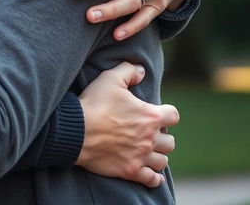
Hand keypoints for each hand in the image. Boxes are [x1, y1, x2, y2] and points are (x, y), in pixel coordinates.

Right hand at [76, 62, 177, 187]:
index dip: (166, 113)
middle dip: (161, 135)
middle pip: (170, 141)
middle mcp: (150, 139)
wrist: (76, 131)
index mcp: (149, 117)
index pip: (173, 116)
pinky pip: (152, 179)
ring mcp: (141, 157)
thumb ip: (128, 71)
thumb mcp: (110, 78)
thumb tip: (141, 70)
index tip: (155, 112)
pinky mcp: (130, 171)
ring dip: (157, 154)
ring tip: (147, 150)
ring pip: (162, 161)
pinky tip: (151, 173)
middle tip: (148, 131)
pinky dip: (154, 177)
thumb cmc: (94, 103)